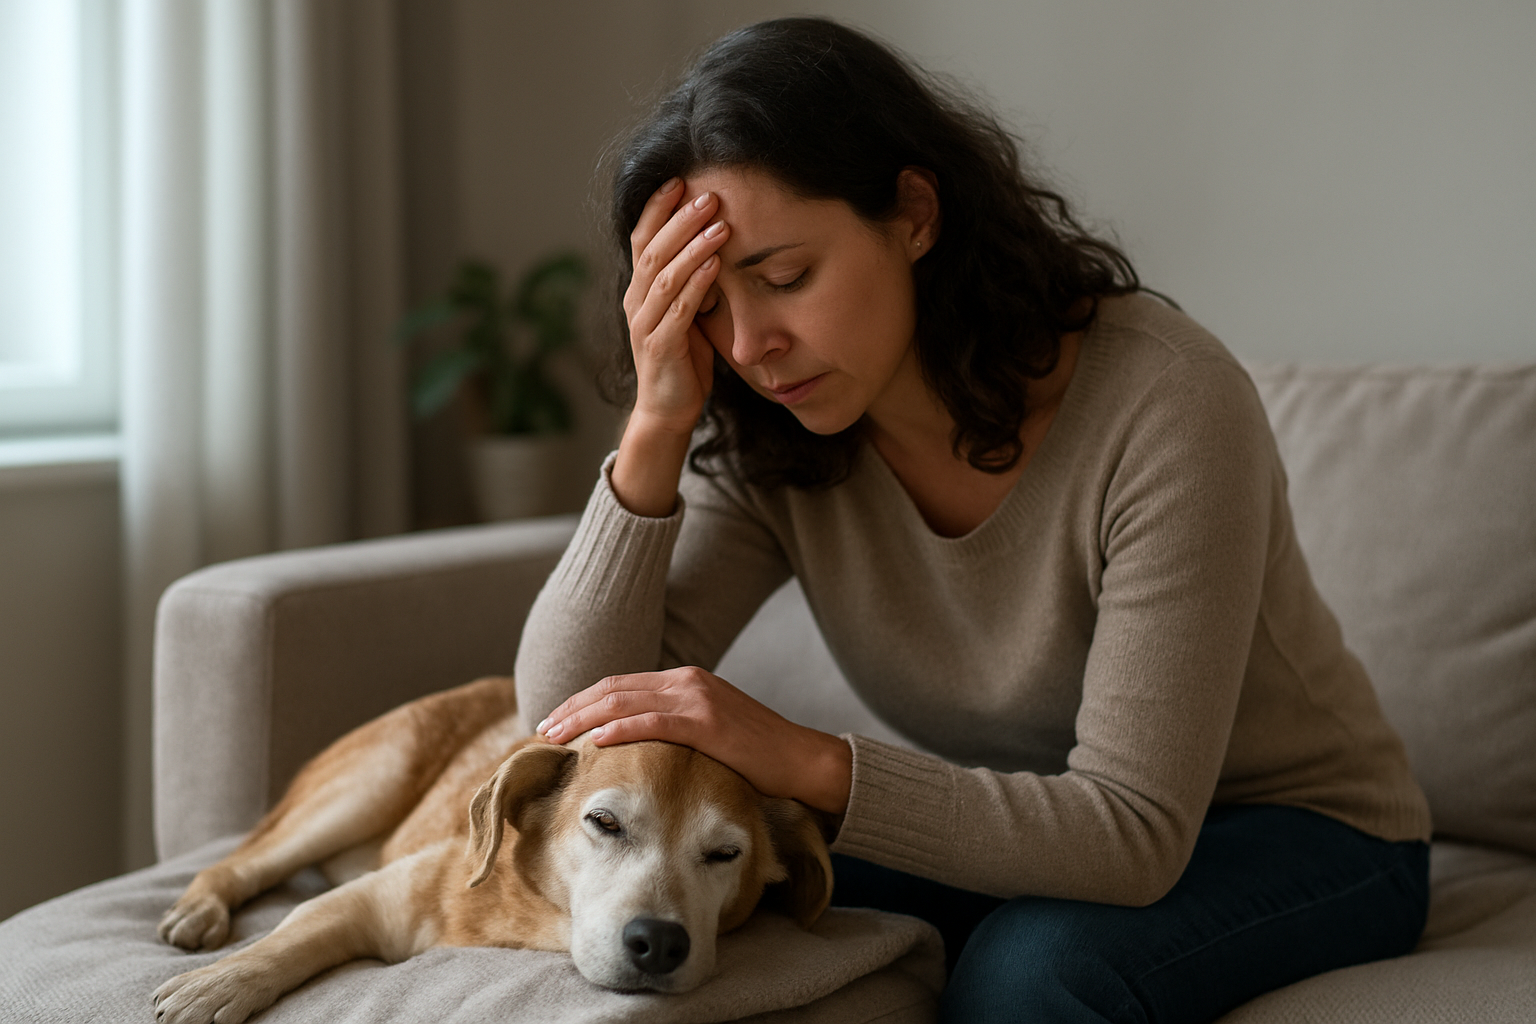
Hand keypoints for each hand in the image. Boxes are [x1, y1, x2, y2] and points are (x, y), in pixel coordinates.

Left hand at [536, 667, 852, 814]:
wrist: (800, 759)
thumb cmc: (756, 754)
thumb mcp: (710, 730)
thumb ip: (676, 727)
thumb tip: (637, 746)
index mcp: (685, 680)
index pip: (621, 685)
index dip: (584, 701)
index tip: (557, 719)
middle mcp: (687, 681)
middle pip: (614, 688)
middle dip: (573, 707)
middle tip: (543, 727)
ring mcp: (697, 699)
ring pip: (625, 702)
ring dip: (584, 718)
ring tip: (556, 734)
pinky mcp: (708, 722)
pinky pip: (654, 722)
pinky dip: (621, 728)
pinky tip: (597, 739)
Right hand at [623, 178, 730, 435]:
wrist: (668, 410)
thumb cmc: (682, 360)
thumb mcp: (686, 314)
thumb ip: (691, 283)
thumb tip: (715, 247)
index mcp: (639, 291)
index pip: (642, 240)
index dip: (657, 209)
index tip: (680, 180)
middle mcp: (635, 303)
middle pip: (652, 251)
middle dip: (680, 220)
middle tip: (708, 195)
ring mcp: (645, 325)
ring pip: (664, 276)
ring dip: (692, 247)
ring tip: (720, 225)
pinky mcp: (661, 347)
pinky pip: (678, 309)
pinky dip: (697, 284)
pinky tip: (716, 265)